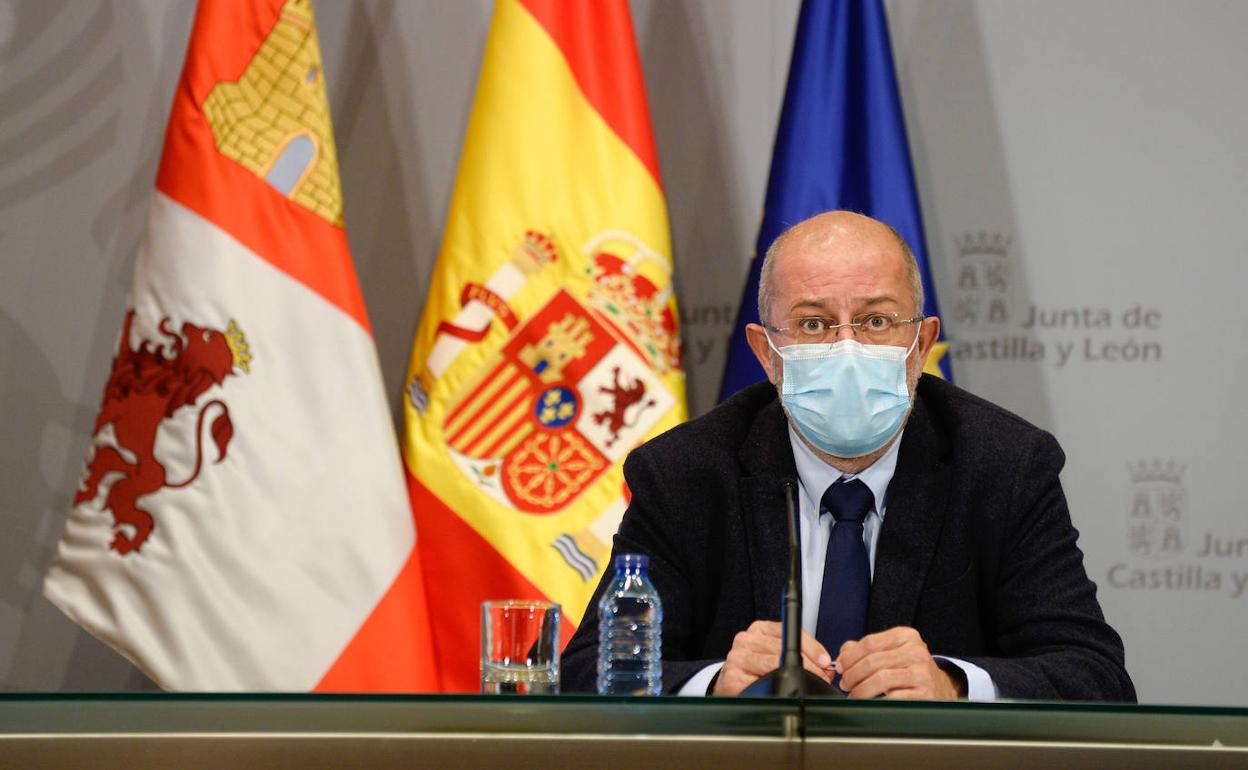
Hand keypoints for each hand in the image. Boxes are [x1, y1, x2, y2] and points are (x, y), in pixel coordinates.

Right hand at [713, 620, 833, 695]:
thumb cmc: (758, 669)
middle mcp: (746, 640)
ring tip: (807, 685)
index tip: (824, 660)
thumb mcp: (778, 654)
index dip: (810, 646)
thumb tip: (827, 667)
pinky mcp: (732, 678)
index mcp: (759, 629)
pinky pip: (760, 683)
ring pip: (772, 664)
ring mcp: (737, 658)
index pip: (788, 630)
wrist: (731, 684)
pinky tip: (783, 692)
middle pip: (782, 648)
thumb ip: (802, 655)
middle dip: (808, 665)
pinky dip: (775, 688)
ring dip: (795, 676)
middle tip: (822, 677)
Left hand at [834, 626, 964, 699]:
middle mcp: (916, 652)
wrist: (941, 689)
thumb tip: (842, 655)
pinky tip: (870, 703)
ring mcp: (922, 673)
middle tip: (845, 684)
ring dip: (861, 690)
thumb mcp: (891, 653)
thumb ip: (865, 649)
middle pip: (872, 661)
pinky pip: (892, 698)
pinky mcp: (925, 693)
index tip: (839, 667)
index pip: (869, 643)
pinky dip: (876, 701)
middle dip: (852, 675)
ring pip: (880, 679)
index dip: (849, 657)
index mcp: (906, 636)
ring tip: (854, 695)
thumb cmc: (910, 671)